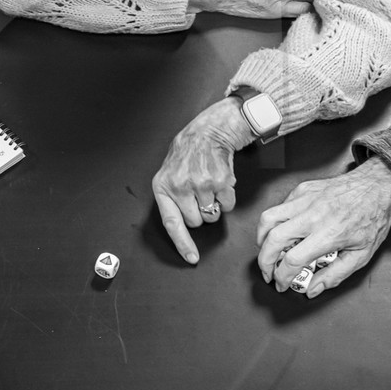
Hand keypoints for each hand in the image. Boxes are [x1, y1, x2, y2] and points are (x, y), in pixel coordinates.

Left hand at [153, 99, 254, 263]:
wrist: (208, 131)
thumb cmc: (187, 154)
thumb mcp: (168, 173)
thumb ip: (170, 198)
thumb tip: (180, 228)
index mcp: (163, 186)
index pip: (171, 223)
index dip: (182, 243)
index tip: (191, 258)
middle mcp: (181, 186)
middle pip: (196, 222)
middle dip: (200, 214)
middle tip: (199, 194)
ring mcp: (202, 184)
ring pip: (212, 216)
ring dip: (213, 205)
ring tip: (208, 184)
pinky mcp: (221, 182)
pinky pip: (228, 206)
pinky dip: (227, 198)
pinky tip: (219, 182)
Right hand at [256, 157, 390, 296]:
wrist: (379, 186)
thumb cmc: (372, 218)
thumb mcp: (361, 255)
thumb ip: (335, 275)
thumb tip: (313, 289)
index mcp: (329, 233)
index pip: (293, 259)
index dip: (282, 277)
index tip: (282, 284)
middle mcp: (314, 215)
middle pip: (273, 239)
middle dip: (264, 262)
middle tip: (268, 273)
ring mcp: (306, 199)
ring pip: (268, 218)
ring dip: (262, 239)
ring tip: (267, 252)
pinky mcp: (303, 189)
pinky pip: (280, 207)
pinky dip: (275, 222)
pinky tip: (284, 231)